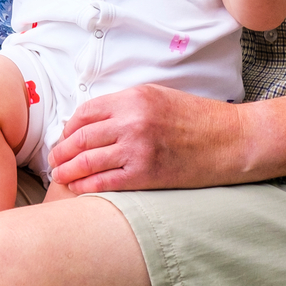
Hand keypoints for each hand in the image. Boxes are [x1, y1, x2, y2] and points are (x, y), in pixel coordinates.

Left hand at [45, 83, 247, 193]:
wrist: (232, 140)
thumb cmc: (197, 118)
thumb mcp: (158, 97)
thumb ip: (126, 106)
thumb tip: (93, 121)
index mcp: (133, 98)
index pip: (86, 112)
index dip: (69, 127)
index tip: (64, 137)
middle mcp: (132, 121)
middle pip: (81, 137)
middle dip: (61, 150)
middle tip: (53, 160)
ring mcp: (139, 148)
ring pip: (89, 160)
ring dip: (68, 170)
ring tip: (59, 176)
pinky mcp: (148, 174)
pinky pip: (107, 182)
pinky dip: (88, 186)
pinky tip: (78, 189)